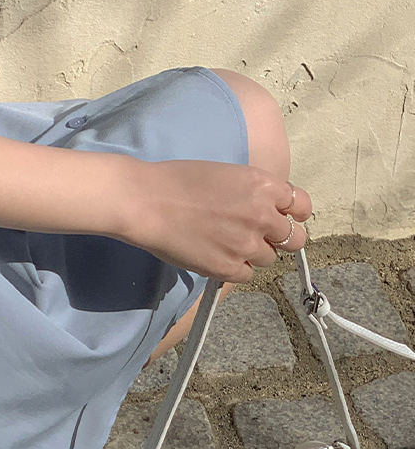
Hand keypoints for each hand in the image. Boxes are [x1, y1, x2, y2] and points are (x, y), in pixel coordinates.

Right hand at [124, 160, 312, 282]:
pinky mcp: (228, 267)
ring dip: (252, 253)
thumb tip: (265, 209)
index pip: (302, 206)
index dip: (292, 213)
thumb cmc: (176, 181)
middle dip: (279, 238)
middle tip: (257, 235)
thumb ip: (253, 192)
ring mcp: (247, 244)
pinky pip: (246, 274)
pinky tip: (213, 253)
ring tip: (224, 242)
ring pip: (269, 258)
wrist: (145, 201)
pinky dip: (233, 267)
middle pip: (294, 239)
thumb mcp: (226, 173)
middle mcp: (263, 216)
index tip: (282, 217)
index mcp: (264, 186)